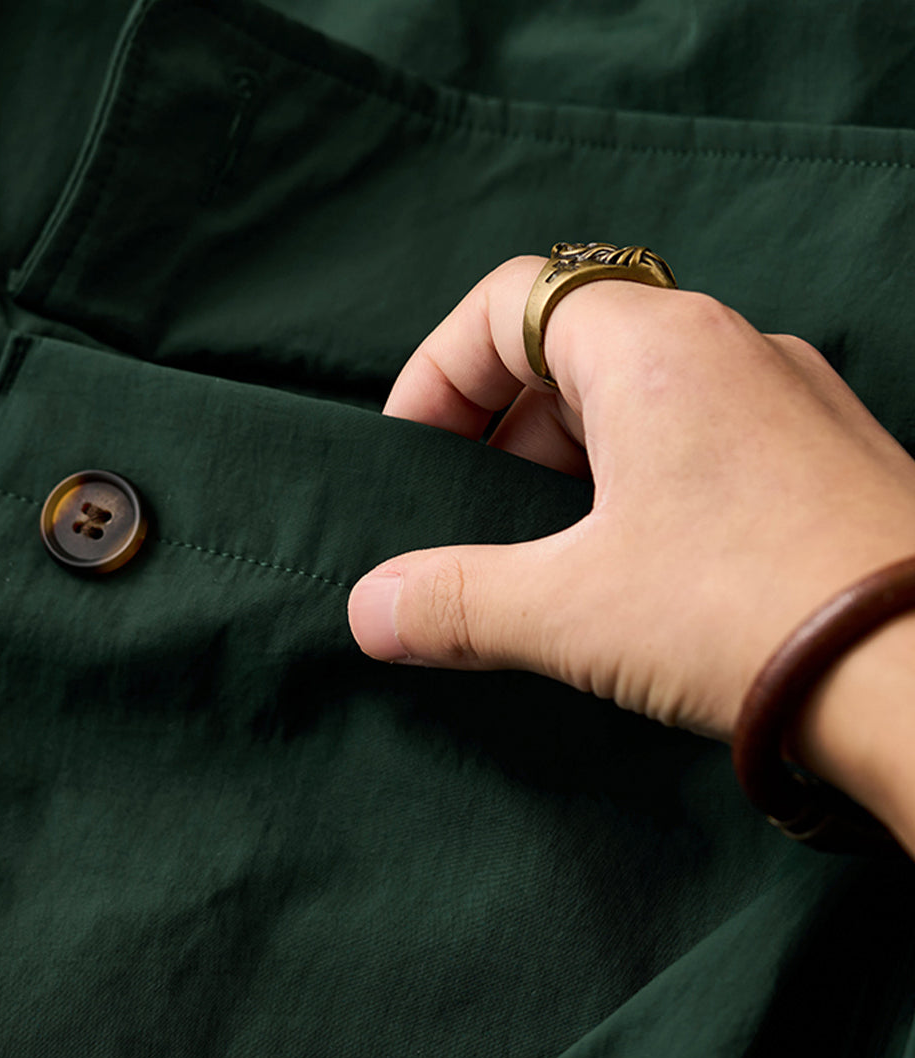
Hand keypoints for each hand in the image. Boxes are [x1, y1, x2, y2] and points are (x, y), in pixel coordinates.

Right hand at [348, 257, 914, 749]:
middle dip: (499, 436)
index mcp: (653, 345)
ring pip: (644, 402)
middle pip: (571, 352)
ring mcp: (790, 401)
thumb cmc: (747, 613)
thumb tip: (370, 610)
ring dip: (572, 471)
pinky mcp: (827, 463)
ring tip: (547, 565)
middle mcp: (730, 347)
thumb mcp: (570, 610)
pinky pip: (707, 445)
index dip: (434, 376)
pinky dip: (645, 492)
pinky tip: (639, 581)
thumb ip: (455, 600)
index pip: (506, 303)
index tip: (410, 462)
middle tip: (468, 526)